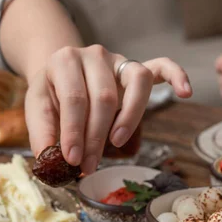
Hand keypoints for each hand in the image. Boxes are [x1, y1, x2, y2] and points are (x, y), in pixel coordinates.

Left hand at [25, 45, 191, 173]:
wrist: (59, 72)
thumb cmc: (50, 93)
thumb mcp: (37, 108)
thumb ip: (42, 132)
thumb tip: (49, 160)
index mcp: (63, 61)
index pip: (73, 99)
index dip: (73, 132)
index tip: (72, 160)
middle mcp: (93, 55)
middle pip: (103, 97)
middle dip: (96, 137)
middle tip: (88, 166)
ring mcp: (118, 59)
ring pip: (135, 83)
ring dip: (129, 117)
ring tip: (117, 143)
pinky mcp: (136, 67)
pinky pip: (161, 67)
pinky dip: (176, 76)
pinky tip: (184, 93)